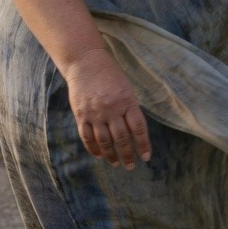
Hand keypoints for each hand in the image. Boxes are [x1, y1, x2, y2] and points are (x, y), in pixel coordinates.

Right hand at [63, 48, 151, 169]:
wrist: (85, 62)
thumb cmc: (110, 74)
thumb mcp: (126, 88)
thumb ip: (130, 108)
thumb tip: (134, 131)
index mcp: (127, 101)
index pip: (138, 128)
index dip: (143, 144)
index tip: (146, 157)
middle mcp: (112, 109)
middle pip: (121, 138)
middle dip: (127, 154)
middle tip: (130, 165)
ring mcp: (95, 113)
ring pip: (104, 141)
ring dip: (111, 155)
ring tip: (116, 163)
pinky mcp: (81, 115)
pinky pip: (87, 137)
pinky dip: (93, 148)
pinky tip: (99, 155)